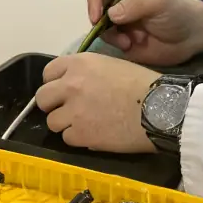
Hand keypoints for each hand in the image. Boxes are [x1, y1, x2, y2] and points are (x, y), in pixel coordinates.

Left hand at [36, 53, 158, 153]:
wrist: (159, 108)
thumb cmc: (142, 84)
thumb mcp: (111, 65)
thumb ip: (87, 73)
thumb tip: (74, 85)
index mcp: (79, 63)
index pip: (48, 73)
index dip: (54, 83)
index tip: (63, 91)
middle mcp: (70, 85)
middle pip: (43, 98)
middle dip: (53, 105)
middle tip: (68, 110)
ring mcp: (73, 111)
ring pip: (52, 122)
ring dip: (66, 124)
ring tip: (86, 124)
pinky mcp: (80, 135)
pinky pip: (67, 138)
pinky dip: (79, 138)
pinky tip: (95, 134)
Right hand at [86, 0, 202, 66]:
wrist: (190, 38)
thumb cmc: (178, 12)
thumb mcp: (162, 2)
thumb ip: (137, 3)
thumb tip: (111, 14)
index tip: (98, 12)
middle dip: (96, 12)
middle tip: (103, 26)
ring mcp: (117, 14)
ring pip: (97, 19)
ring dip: (109, 31)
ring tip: (129, 40)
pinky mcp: (118, 32)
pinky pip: (105, 36)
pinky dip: (115, 41)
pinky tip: (130, 44)